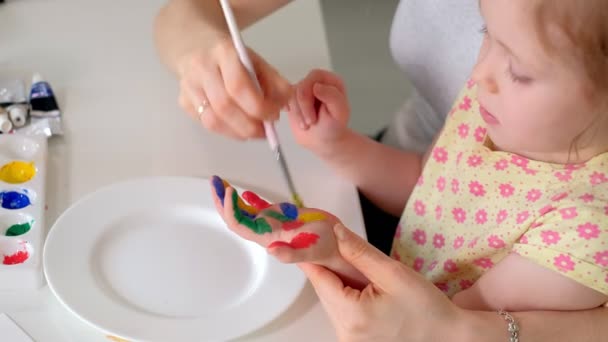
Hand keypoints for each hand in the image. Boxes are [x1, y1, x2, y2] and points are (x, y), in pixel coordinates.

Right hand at [177, 38, 291, 138]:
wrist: (194, 45)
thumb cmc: (230, 56)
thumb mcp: (255, 60)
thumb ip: (274, 81)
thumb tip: (285, 106)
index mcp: (223, 52)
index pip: (239, 86)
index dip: (258, 107)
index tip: (273, 116)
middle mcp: (201, 68)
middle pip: (224, 107)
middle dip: (249, 125)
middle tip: (266, 131)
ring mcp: (188, 86)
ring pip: (212, 121)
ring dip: (238, 132)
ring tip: (254, 132)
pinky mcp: (183, 101)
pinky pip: (205, 124)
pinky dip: (226, 131)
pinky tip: (238, 127)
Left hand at [209, 175, 340, 262]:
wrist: (337, 244)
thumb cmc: (326, 248)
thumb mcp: (311, 250)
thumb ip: (291, 253)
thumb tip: (271, 250)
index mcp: (267, 236)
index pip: (239, 224)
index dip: (230, 209)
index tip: (229, 191)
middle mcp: (265, 229)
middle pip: (235, 216)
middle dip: (222, 200)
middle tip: (215, 182)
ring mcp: (271, 222)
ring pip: (244, 210)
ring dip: (230, 198)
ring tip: (221, 183)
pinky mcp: (281, 216)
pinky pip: (261, 208)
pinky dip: (250, 200)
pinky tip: (244, 193)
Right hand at [287, 69, 350, 154]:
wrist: (324, 141)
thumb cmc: (334, 127)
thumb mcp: (339, 113)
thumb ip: (332, 97)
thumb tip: (316, 85)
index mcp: (331, 81)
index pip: (315, 75)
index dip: (310, 94)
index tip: (313, 115)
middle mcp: (316, 82)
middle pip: (301, 85)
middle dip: (303, 107)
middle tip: (310, 123)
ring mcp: (304, 90)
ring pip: (291, 95)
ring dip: (297, 113)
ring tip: (306, 125)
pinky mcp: (294, 99)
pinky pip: (284, 100)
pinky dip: (290, 111)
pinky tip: (297, 120)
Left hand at [299, 223, 465, 341]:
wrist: (449, 338)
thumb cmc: (428, 309)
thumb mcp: (393, 273)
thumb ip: (360, 251)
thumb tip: (336, 233)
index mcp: (352, 316)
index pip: (318, 279)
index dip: (311, 255)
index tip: (305, 237)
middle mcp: (345, 334)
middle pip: (324, 291)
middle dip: (331, 268)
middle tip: (341, 248)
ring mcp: (349, 341)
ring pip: (332, 301)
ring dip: (340, 283)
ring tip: (365, 274)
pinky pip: (343, 313)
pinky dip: (348, 297)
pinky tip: (367, 290)